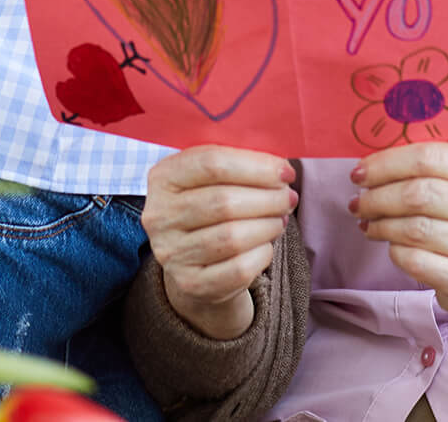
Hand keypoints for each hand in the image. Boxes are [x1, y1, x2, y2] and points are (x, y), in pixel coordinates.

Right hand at [143, 146, 298, 340]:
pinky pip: (239, 269)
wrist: (195, 260)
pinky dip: (262, 254)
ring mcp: (171, 253)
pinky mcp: (190, 284)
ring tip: (280, 219)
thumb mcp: (212, 178)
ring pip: (233, 237)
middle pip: (224, 201)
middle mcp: (159, 215)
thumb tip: (280, 168)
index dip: (255, 166)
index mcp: (163, 177)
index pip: (211, 163)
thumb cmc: (211, 206)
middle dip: (268, 198)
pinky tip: (266, 244)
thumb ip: (239, 163)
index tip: (285, 171)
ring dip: (268, 225)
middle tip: (288, 197)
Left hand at [350, 143, 447, 340]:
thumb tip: (370, 169)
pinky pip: (416, 261)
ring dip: (381, 224)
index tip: (360, 173)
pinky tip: (389, 245)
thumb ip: (429, 169)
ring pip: (415, 229)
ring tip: (368, 223)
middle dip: (378, 197)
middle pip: (420, 194)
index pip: (430, 159)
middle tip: (359, 202)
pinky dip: (394, 250)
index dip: (387, 164)